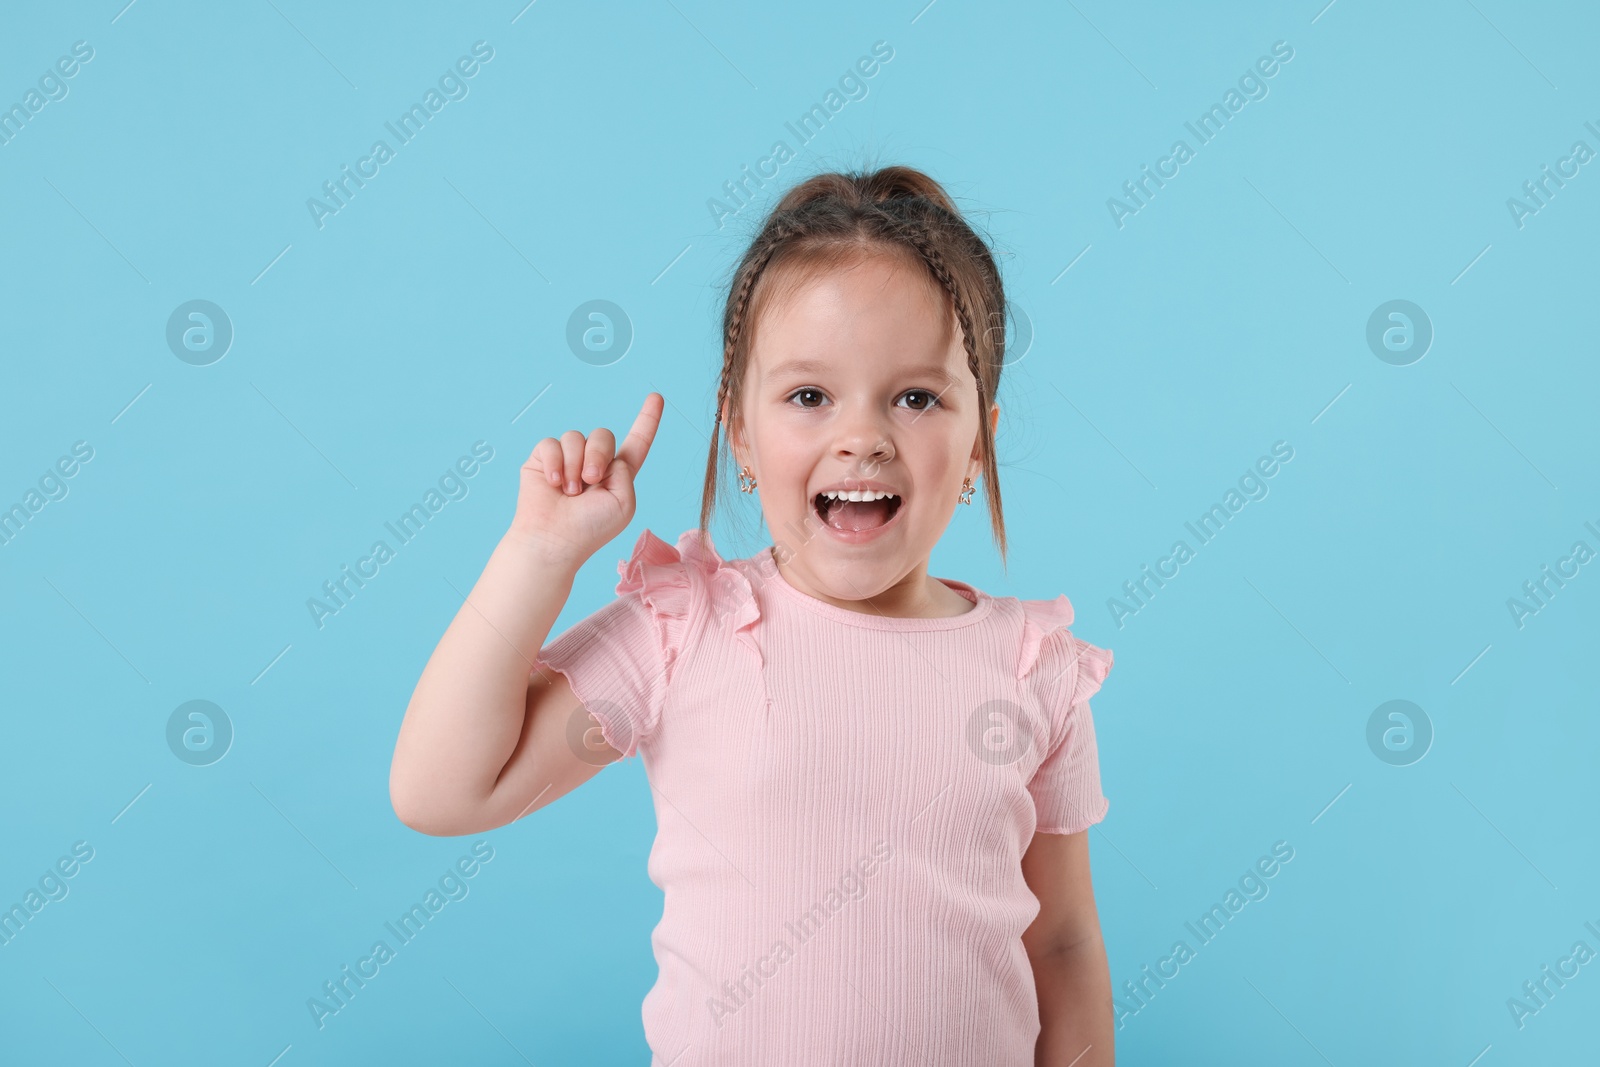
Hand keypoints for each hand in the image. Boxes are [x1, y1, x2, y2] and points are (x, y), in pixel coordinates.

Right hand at [507, 392, 663, 564]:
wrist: (554, 541)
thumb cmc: (590, 529)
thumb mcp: (624, 502)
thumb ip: (625, 471)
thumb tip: (602, 455)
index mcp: (617, 474)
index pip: (636, 442)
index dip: (647, 420)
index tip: (657, 397)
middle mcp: (592, 463)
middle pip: (603, 434)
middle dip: (598, 454)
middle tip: (590, 481)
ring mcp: (567, 460)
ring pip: (576, 437)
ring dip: (575, 465)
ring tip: (570, 491)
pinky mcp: (543, 460)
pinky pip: (551, 443)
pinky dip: (554, 463)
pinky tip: (553, 484)